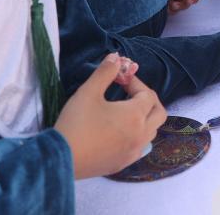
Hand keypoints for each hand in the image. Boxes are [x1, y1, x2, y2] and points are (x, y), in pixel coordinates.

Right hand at [55, 53, 166, 178]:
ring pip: (151, 132)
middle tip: (131, 93)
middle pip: (159, 113)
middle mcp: (141, 134)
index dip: (136, 83)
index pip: (147, 94)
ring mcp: (133, 152)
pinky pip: (140, 147)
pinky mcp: (123, 164)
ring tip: (126, 112)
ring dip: (145, 118)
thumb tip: (116, 57)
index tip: (121, 79)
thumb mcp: (89, 91)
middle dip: (149, 100)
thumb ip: (105, 72)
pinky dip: (138, 136)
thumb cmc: (76, 122)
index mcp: (136, 115)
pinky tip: (122, 133)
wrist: (61, 158)